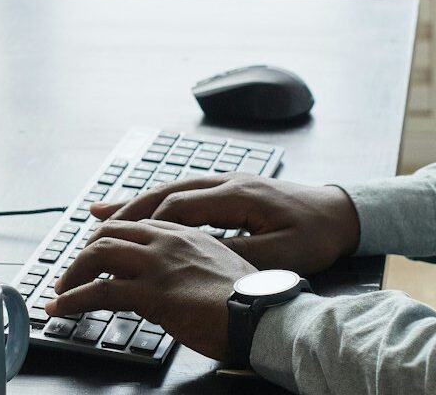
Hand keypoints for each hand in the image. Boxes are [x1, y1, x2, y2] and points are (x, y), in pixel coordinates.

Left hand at [43, 219, 254, 360]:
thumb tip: (177, 282)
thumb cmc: (252, 299)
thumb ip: (194, 266)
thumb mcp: (223, 269)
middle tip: (73, 271)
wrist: (264, 313)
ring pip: (98, 255)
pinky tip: (60, 309)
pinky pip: (98, 293)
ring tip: (60, 290)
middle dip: (85, 251)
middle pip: (111, 232)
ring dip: (72, 273)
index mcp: (187, 233)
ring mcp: (157, 264)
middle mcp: (168, 241)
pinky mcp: (150, 293)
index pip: (137, 225)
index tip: (97, 248)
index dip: (111, 235)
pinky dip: (72, 300)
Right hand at [90, 174, 360, 274]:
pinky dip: (159, 199)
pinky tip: (143, 209)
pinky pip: (185, 190)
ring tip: (102, 211)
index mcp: (237, 196)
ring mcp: (229, 180)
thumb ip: (238, 251)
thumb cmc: (315, 237)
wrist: (343, 213)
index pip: (179, 208)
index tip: (117, 243)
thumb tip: (196, 254)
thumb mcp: (281, 253)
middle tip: (92, 223)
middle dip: (128, 208)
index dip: (145, 226)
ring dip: (138, 201)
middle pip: (167, 192)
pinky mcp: (232, 187)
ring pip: (172, 188)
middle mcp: (227, 181)